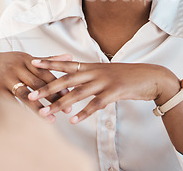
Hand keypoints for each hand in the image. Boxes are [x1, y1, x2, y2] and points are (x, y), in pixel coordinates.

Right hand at [0, 52, 73, 121]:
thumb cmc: (6, 62)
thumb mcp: (25, 58)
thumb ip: (48, 60)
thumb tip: (70, 57)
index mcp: (25, 59)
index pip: (46, 72)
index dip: (59, 83)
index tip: (71, 94)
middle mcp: (16, 67)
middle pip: (39, 84)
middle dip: (54, 97)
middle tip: (67, 109)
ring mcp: (6, 79)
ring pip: (26, 94)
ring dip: (40, 107)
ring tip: (52, 119)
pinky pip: (12, 101)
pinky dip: (23, 110)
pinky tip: (32, 121)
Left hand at [28, 59, 179, 123]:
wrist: (151, 77)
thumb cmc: (128, 77)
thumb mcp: (107, 73)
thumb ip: (91, 76)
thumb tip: (76, 81)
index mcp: (93, 66)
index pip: (67, 63)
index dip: (50, 62)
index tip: (33, 62)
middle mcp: (96, 72)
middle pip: (67, 79)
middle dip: (47, 87)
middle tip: (30, 94)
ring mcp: (105, 81)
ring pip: (77, 92)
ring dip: (60, 104)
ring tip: (45, 113)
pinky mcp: (114, 92)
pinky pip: (96, 104)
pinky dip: (83, 112)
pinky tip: (73, 120)